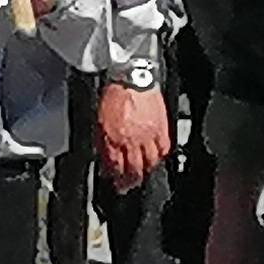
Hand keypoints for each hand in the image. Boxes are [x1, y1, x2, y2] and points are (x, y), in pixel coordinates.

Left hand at [96, 78, 172, 192]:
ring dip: (145, 171)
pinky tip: (157, 158)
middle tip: (128, 186)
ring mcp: (148, 136)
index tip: (114, 183)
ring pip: (150, 162)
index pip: (115, 167)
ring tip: (142, 175)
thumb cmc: (114, 94)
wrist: (132, 77)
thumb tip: (104, 159)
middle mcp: (131, 140)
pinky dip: (160, 156)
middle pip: (133, 169)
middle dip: (130, 181)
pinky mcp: (162, 128)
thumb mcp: (99, 120)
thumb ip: (102, 142)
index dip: (114, 178)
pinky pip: (164, 149)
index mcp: (113, 138)